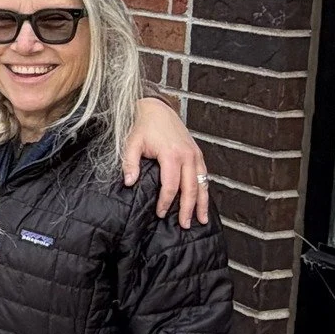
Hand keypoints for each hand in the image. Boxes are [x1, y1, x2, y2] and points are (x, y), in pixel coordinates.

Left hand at [124, 97, 208, 227]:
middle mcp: (187, 155)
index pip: (171, 185)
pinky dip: (205, 189)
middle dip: (188, 208)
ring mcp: (195, 154)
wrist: (156, 108)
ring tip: (201, 219)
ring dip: (202, 202)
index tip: (160, 213)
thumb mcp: (131, 143)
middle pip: (191, 188)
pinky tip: (203, 201)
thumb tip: (129, 182)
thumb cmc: (143, 126)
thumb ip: (130, 163)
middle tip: (184, 225)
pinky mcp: (197, 153)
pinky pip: (204, 175)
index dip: (166, 202)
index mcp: (171, 154)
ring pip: (202, 183)